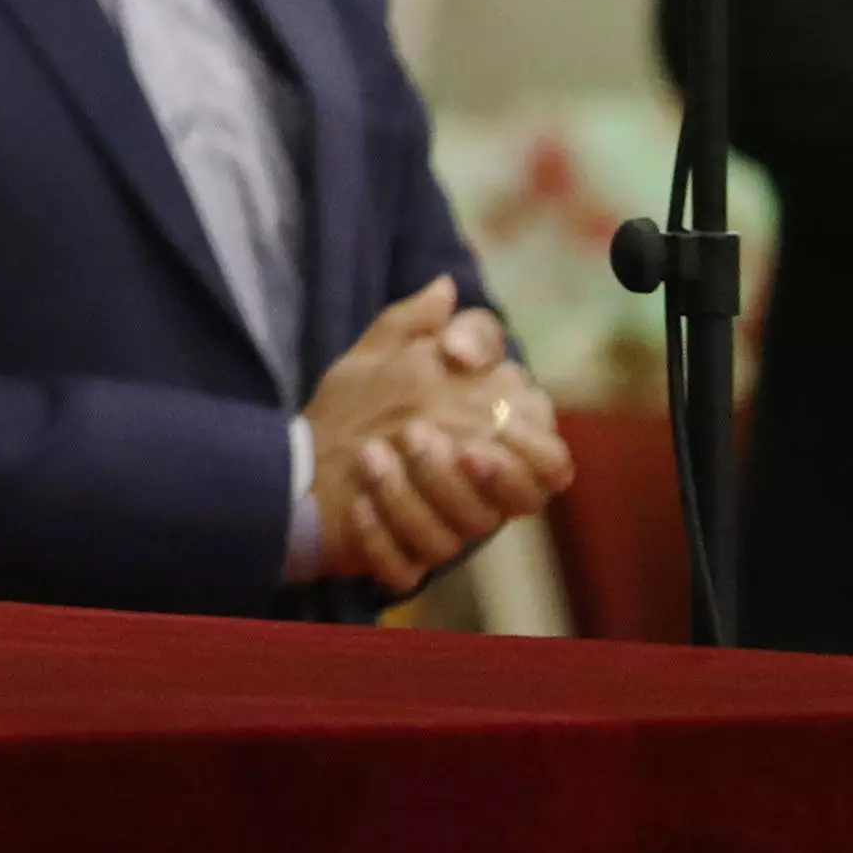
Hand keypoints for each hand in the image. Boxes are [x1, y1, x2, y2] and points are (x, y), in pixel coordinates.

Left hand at [301, 280, 568, 588]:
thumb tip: (445, 288)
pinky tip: (358, 505)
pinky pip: (408, 564)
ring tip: (371, 455)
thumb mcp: (382, 354)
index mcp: (494, 445)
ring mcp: (447, 532)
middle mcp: (481, 494)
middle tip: (421, 435)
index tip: (490, 414)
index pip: (552, 460)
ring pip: (463, 532)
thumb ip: (417, 324)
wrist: (300, 458)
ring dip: (416, 493)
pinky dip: (383, 536)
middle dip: (482, 474)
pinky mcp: (405, 561)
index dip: (534, 445)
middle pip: (522, 500)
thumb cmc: (361, 404)